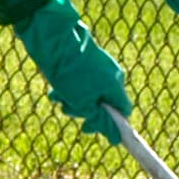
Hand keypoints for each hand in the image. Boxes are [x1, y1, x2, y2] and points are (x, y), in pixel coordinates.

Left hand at [13, 0, 132, 140]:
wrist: (55, 41)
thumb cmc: (70, 74)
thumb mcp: (83, 103)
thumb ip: (100, 120)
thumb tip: (116, 138)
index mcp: (116, 85)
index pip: (123, 111)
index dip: (110, 124)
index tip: (91, 128)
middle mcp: (112, 75)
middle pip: (103, 103)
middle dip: (84, 111)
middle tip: (68, 110)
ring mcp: (100, 66)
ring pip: (89, 93)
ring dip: (73, 100)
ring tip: (57, 97)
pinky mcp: (87, 60)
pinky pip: (82, 81)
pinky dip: (69, 88)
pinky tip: (55, 90)